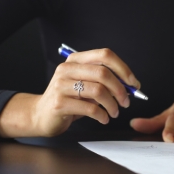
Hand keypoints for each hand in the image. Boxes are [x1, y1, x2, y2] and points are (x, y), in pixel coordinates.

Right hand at [0, 48, 139, 137]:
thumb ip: (105, 83)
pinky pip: (90, 108)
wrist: (40, 115)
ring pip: (98, 91)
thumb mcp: (86, 86)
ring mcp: (61, 85)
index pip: (105, 55)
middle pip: (103, 73)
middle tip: (126, 101)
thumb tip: (130, 86)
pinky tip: (104, 118)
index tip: (133, 83)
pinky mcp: (59, 103)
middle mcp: (67, 69)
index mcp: (76, 60)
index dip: (123, 69)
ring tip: (114, 112)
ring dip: (112, 104)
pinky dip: (102, 115)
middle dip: (120, 89)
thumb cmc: (68, 100)